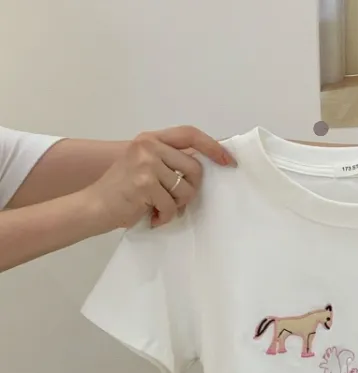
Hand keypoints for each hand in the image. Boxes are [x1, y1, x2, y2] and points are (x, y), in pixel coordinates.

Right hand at [83, 125, 235, 230]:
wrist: (94, 206)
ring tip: (158, 207)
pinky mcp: (145, 183)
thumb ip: (170, 161)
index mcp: (150, 139)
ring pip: (186, 190)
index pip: (189, 134)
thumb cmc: (123, 191)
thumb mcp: (145, 166)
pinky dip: (165, 217)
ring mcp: (146, 163)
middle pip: (195, 169)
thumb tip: (205, 164)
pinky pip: (172, 207)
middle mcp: (148, 146)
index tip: (229, 161)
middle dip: (190, 191)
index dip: (212, 147)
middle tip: (175, 201)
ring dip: (176, 206)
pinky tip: (151, 216)